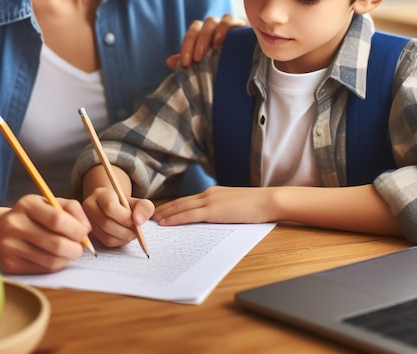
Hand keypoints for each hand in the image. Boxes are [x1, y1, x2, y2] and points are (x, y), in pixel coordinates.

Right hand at [0, 194, 92, 273]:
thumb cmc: (33, 215)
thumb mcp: (50, 203)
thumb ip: (72, 210)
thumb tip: (86, 229)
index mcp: (27, 205)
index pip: (57, 220)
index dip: (76, 229)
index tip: (84, 233)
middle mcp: (14, 225)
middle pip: (55, 244)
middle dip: (75, 248)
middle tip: (80, 248)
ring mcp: (9, 246)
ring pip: (50, 260)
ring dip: (67, 259)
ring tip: (69, 252)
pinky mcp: (9, 265)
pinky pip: (42, 270)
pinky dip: (55, 266)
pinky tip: (56, 258)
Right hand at [83, 187, 154, 247]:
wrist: (114, 207)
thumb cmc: (126, 205)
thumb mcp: (137, 202)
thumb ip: (144, 207)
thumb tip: (139, 221)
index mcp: (101, 194)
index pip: (110, 207)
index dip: (125, 216)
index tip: (134, 220)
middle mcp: (89, 206)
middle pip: (107, 223)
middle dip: (126, 230)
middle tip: (136, 231)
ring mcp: (88, 221)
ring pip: (106, 236)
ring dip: (123, 238)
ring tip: (131, 233)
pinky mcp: (91, 234)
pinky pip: (105, 243)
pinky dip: (119, 242)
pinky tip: (124, 236)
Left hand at [153, 186, 268, 225]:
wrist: (268, 201)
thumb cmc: (256, 206)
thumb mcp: (234, 206)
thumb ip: (222, 210)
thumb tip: (214, 220)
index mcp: (213, 193)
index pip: (187, 200)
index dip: (173, 206)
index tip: (161, 211)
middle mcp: (208, 194)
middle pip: (180, 202)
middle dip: (164, 209)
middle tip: (149, 216)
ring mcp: (209, 201)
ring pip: (180, 208)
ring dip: (165, 214)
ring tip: (152, 221)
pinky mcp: (213, 210)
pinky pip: (189, 215)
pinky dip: (175, 219)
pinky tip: (165, 223)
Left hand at [166, 14, 246, 69]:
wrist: (246, 62)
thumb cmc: (223, 63)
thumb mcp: (206, 64)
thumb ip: (189, 62)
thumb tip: (169, 62)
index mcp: (203, 33)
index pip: (191, 34)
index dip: (186, 47)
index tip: (186, 63)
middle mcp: (213, 26)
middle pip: (200, 26)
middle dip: (197, 42)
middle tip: (197, 59)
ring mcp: (226, 23)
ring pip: (213, 21)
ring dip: (210, 34)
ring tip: (213, 48)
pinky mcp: (240, 25)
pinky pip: (230, 19)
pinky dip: (224, 28)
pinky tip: (223, 41)